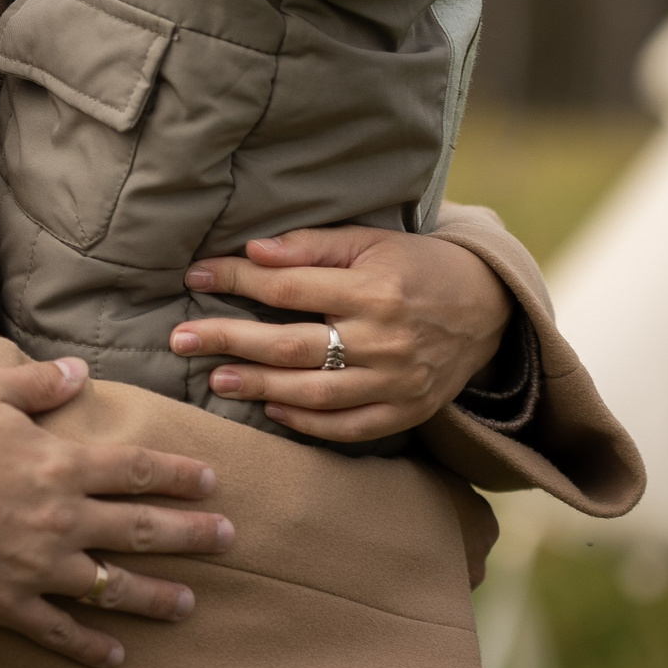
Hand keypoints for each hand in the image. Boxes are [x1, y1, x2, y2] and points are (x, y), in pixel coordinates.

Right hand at [0, 357, 232, 667]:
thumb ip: (37, 384)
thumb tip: (77, 371)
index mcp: (58, 461)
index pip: (134, 469)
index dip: (175, 474)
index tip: (209, 480)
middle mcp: (59, 517)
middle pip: (139, 528)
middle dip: (190, 533)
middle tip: (228, 538)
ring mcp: (35, 565)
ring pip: (112, 586)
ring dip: (156, 596)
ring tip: (188, 602)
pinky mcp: (3, 601)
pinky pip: (58, 631)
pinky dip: (90, 647)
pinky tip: (116, 657)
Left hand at [170, 225, 510, 440]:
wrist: (486, 308)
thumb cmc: (416, 265)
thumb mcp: (370, 240)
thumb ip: (311, 247)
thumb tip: (252, 253)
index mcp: (372, 290)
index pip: (287, 289)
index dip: (235, 281)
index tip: (195, 276)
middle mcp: (383, 340)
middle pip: (290, 346)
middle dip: (229, 341)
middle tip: (181, 340)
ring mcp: (395, 383)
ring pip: (313, 394)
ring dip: (258, 387)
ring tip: (216, 379)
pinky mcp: (405, 412)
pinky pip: (347, 427)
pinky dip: (305, 423)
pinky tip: (270, 409)